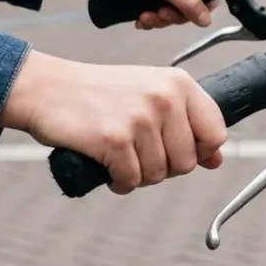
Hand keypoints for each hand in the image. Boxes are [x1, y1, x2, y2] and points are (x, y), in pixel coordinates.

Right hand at [1, 52, 226, 194]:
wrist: (49, 88)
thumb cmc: (101, 94)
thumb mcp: (150, 95)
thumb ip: (186, 123)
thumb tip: (216, 160)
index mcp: (179, 83)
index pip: (215, 132)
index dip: (201, 152)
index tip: (178, 151)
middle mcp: (165, 97)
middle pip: (187, 162)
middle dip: (164, 168)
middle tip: (139, 154)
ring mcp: (140, 118)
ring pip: (159, 175)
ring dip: (139, 175)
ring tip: (121, 156)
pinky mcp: (115, 139)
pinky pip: (131, 180)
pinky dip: (119, 182)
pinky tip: (108, 167)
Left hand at [80, 0, 216, 28]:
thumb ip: (188, 1)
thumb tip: (206, 20)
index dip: (201, 5)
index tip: (185, 13)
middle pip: (192, 4)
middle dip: (174, 15)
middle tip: (161, 14)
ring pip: (175, 10)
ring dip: (160, 19)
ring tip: (145, 17)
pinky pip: (161, 11)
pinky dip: (152, 18)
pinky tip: (140, 18)